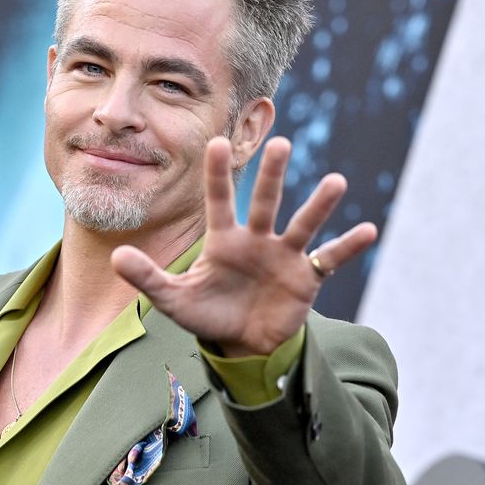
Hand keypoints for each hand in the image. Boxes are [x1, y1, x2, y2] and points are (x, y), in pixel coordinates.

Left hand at [111, 136, 376, 356]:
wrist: (242, 343)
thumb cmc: (207, 313)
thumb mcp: (173, 300)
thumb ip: (147, 277)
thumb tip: (115, 257)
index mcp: (223, 239)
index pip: (219, 200)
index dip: (217, 174)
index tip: (216, 141)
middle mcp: (257, 239)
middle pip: (265, 202)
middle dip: (273, 175)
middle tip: (281, 143)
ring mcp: (284, 255)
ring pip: (303, 225)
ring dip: (319, 205)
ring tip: (336, 182)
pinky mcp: (306, 277)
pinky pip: (329, 258)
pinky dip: (348, 246)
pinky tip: (368, 231)